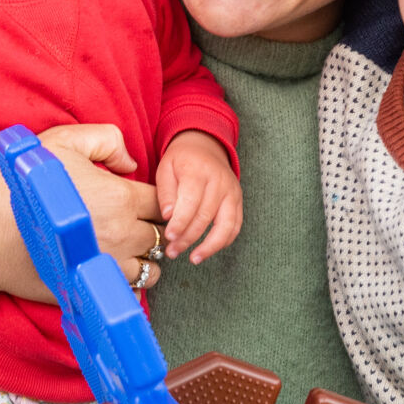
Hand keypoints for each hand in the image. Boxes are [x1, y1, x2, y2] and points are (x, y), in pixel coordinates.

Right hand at [0, 123, 164, 313]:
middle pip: (161, 237)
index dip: (153, 198)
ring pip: (152, 271)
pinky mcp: (89, 290)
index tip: (136, 198)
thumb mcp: (65, 140)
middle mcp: (122, 236)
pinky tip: (106, 268)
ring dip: (144, 260)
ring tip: (123, 248)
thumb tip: (131, 163)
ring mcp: (106, 268)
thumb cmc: (21, 182)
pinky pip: (126, 294)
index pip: (161, 202)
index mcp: (121, 198)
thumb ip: (108, 140)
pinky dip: (124, 284)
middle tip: (130, 222)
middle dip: (151, 229)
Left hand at [155, 132, 241, 263]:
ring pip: (226, 225)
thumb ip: (165, 192)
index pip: (190, 202)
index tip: (169, 237)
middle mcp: (219, 181)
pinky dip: (224, 241)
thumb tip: (168, 216)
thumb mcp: (166, 168)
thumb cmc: (181, 160)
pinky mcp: (238, 200)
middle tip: (172, 251)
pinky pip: (236, 225)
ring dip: (210, 246)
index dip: (180, 223)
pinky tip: (208, 249)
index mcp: (198, 171)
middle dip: (188, 238)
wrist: (205, 145)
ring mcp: (232, 191)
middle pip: (205, 217)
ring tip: (194, 258)